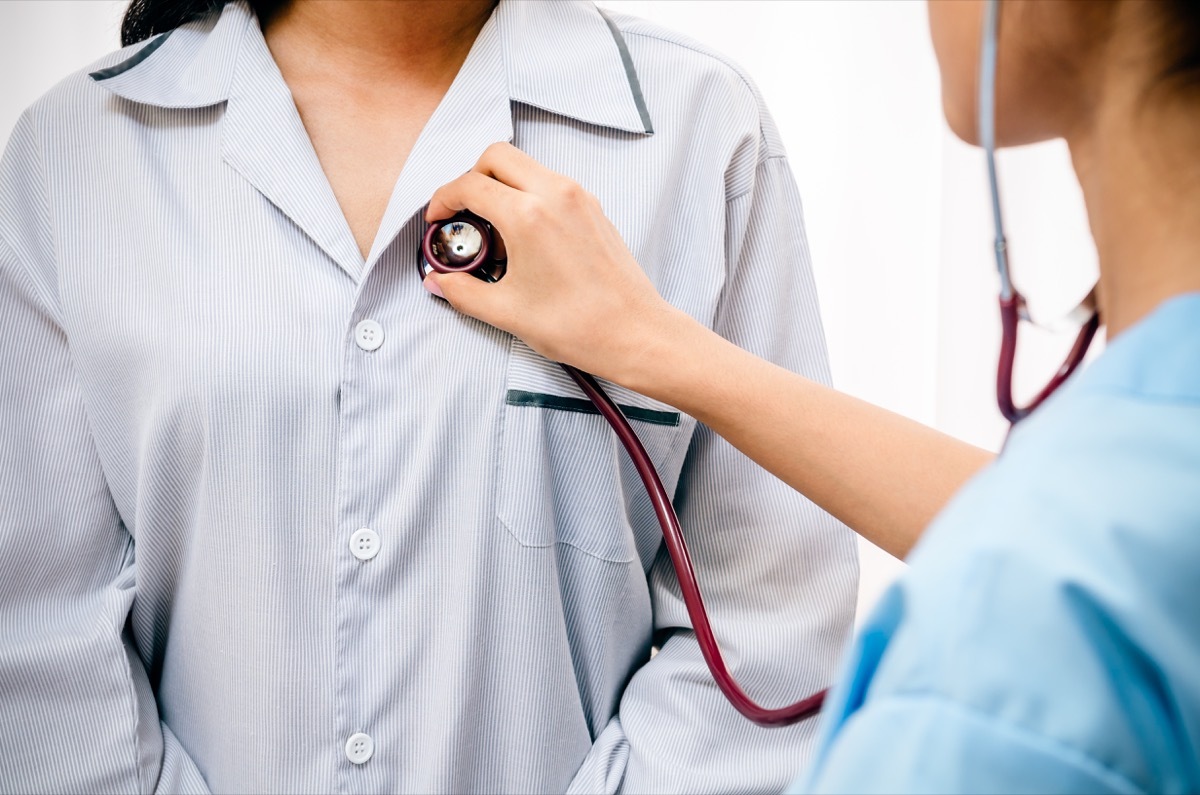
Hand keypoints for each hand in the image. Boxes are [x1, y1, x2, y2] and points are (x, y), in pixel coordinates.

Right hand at [424, 143, 682, 384]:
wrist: (635, 333)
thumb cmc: (579, 326)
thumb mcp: (507, 313)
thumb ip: (464, 292)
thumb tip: (440, 282)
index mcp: (528, 215)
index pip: (470, 185)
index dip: (443, 200)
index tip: (438, 220)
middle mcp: (554, 194)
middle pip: (497, 157)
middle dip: (471, 178)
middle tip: (463, 215)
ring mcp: (578, 197)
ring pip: (526, 166)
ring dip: (502, 185)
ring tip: (495, 231)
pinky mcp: (594, 208)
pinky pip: (551, 183)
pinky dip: (529, 194)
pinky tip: (526, 237)